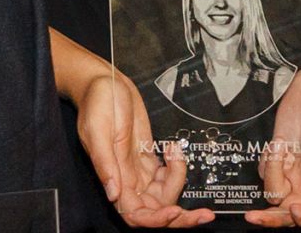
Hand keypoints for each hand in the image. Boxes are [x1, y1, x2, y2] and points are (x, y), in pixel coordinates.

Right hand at [76, 64, 212, 227]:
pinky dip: (177, 166)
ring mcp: (138, 169)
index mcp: (114, 176)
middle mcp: (127, 178)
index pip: (135, 214)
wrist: (105, 82)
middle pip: (156, 211)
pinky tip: (173, 148)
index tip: (174, 211)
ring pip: (165, 193)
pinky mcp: (147, 157)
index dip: (155, 219)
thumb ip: (105, 163)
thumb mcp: (97, 130)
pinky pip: (167, 174)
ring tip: (175, 152)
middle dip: (180, 216)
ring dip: (178, 179)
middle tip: (203, 214)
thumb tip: (113, 194)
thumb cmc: (96, 102)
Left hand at [248, 60, 300, 227]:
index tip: (295, 209)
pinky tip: (277, 144)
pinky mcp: (280, 154)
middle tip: (254, 216)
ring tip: (280, 148)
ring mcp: (294, 168)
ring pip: (274, 193)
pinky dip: (266, 163)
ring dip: (271, 178)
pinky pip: (266, 172)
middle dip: (272, 218)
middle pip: (290, 213)